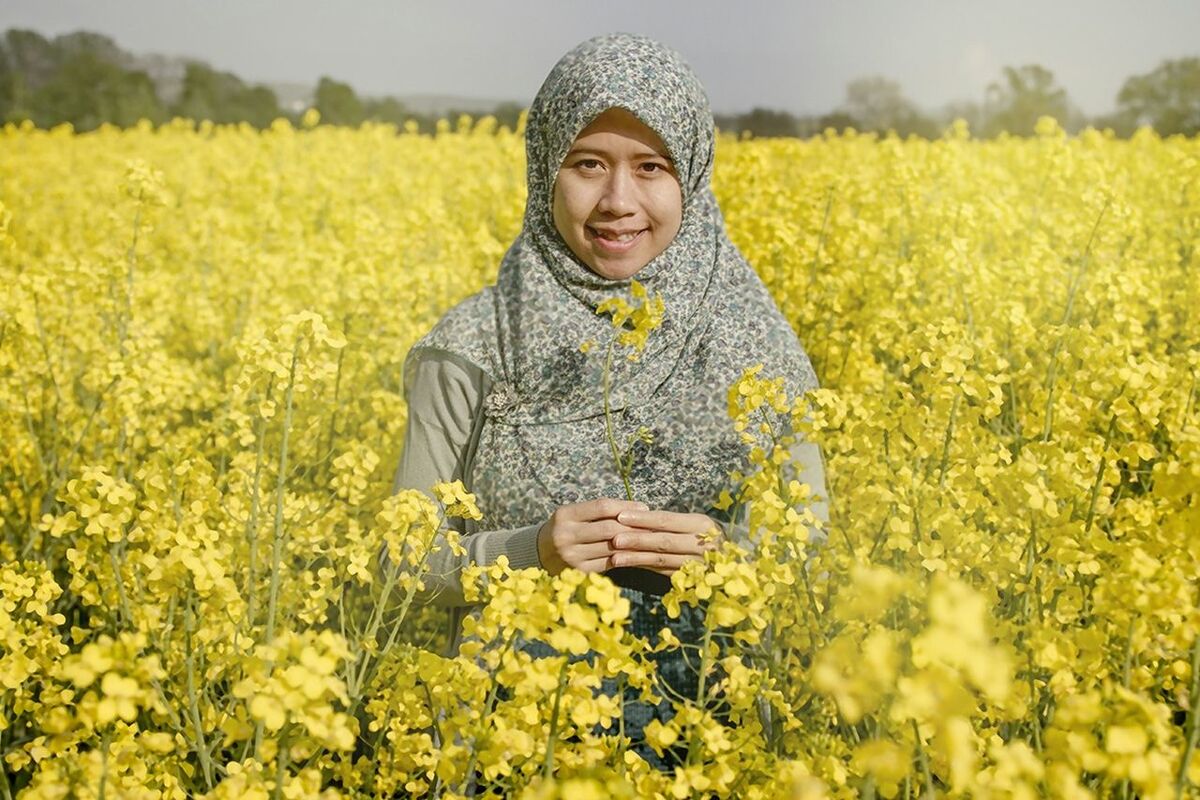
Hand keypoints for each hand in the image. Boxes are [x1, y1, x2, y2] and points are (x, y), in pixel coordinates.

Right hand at [536, 498, 648, 575]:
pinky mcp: (579, 572)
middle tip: (654, 525)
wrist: (540, 553)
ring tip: (650, 539)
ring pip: (612, 548)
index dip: (626, 506)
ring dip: (634, 544)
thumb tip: (636, 510)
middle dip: (634, 527)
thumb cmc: (565, 529)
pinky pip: (608, 564)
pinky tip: (637, 554)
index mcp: (565, 515)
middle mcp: (566, 535)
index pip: (601, 507)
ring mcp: (572, 556)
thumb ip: (598, 512)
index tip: (644, 507)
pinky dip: (625, 558)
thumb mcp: (574, 514)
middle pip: (609, 528)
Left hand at [606, 508, 724, 575]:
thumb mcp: (694, 523)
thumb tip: (634, 518)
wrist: (732, 562)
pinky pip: (664, 571)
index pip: (667, 520)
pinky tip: (629, 566)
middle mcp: (702, 544)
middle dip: (638, 540)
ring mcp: (698, 564)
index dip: (643, 518)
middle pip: (664, 541)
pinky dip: (645, 568)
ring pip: (662, 559)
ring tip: (616, 557)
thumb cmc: (706, 535)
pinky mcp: (691, 579)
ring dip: (637, 558)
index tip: (620, 515)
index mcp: (701, 524)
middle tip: (615, 539)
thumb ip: (668, 522)